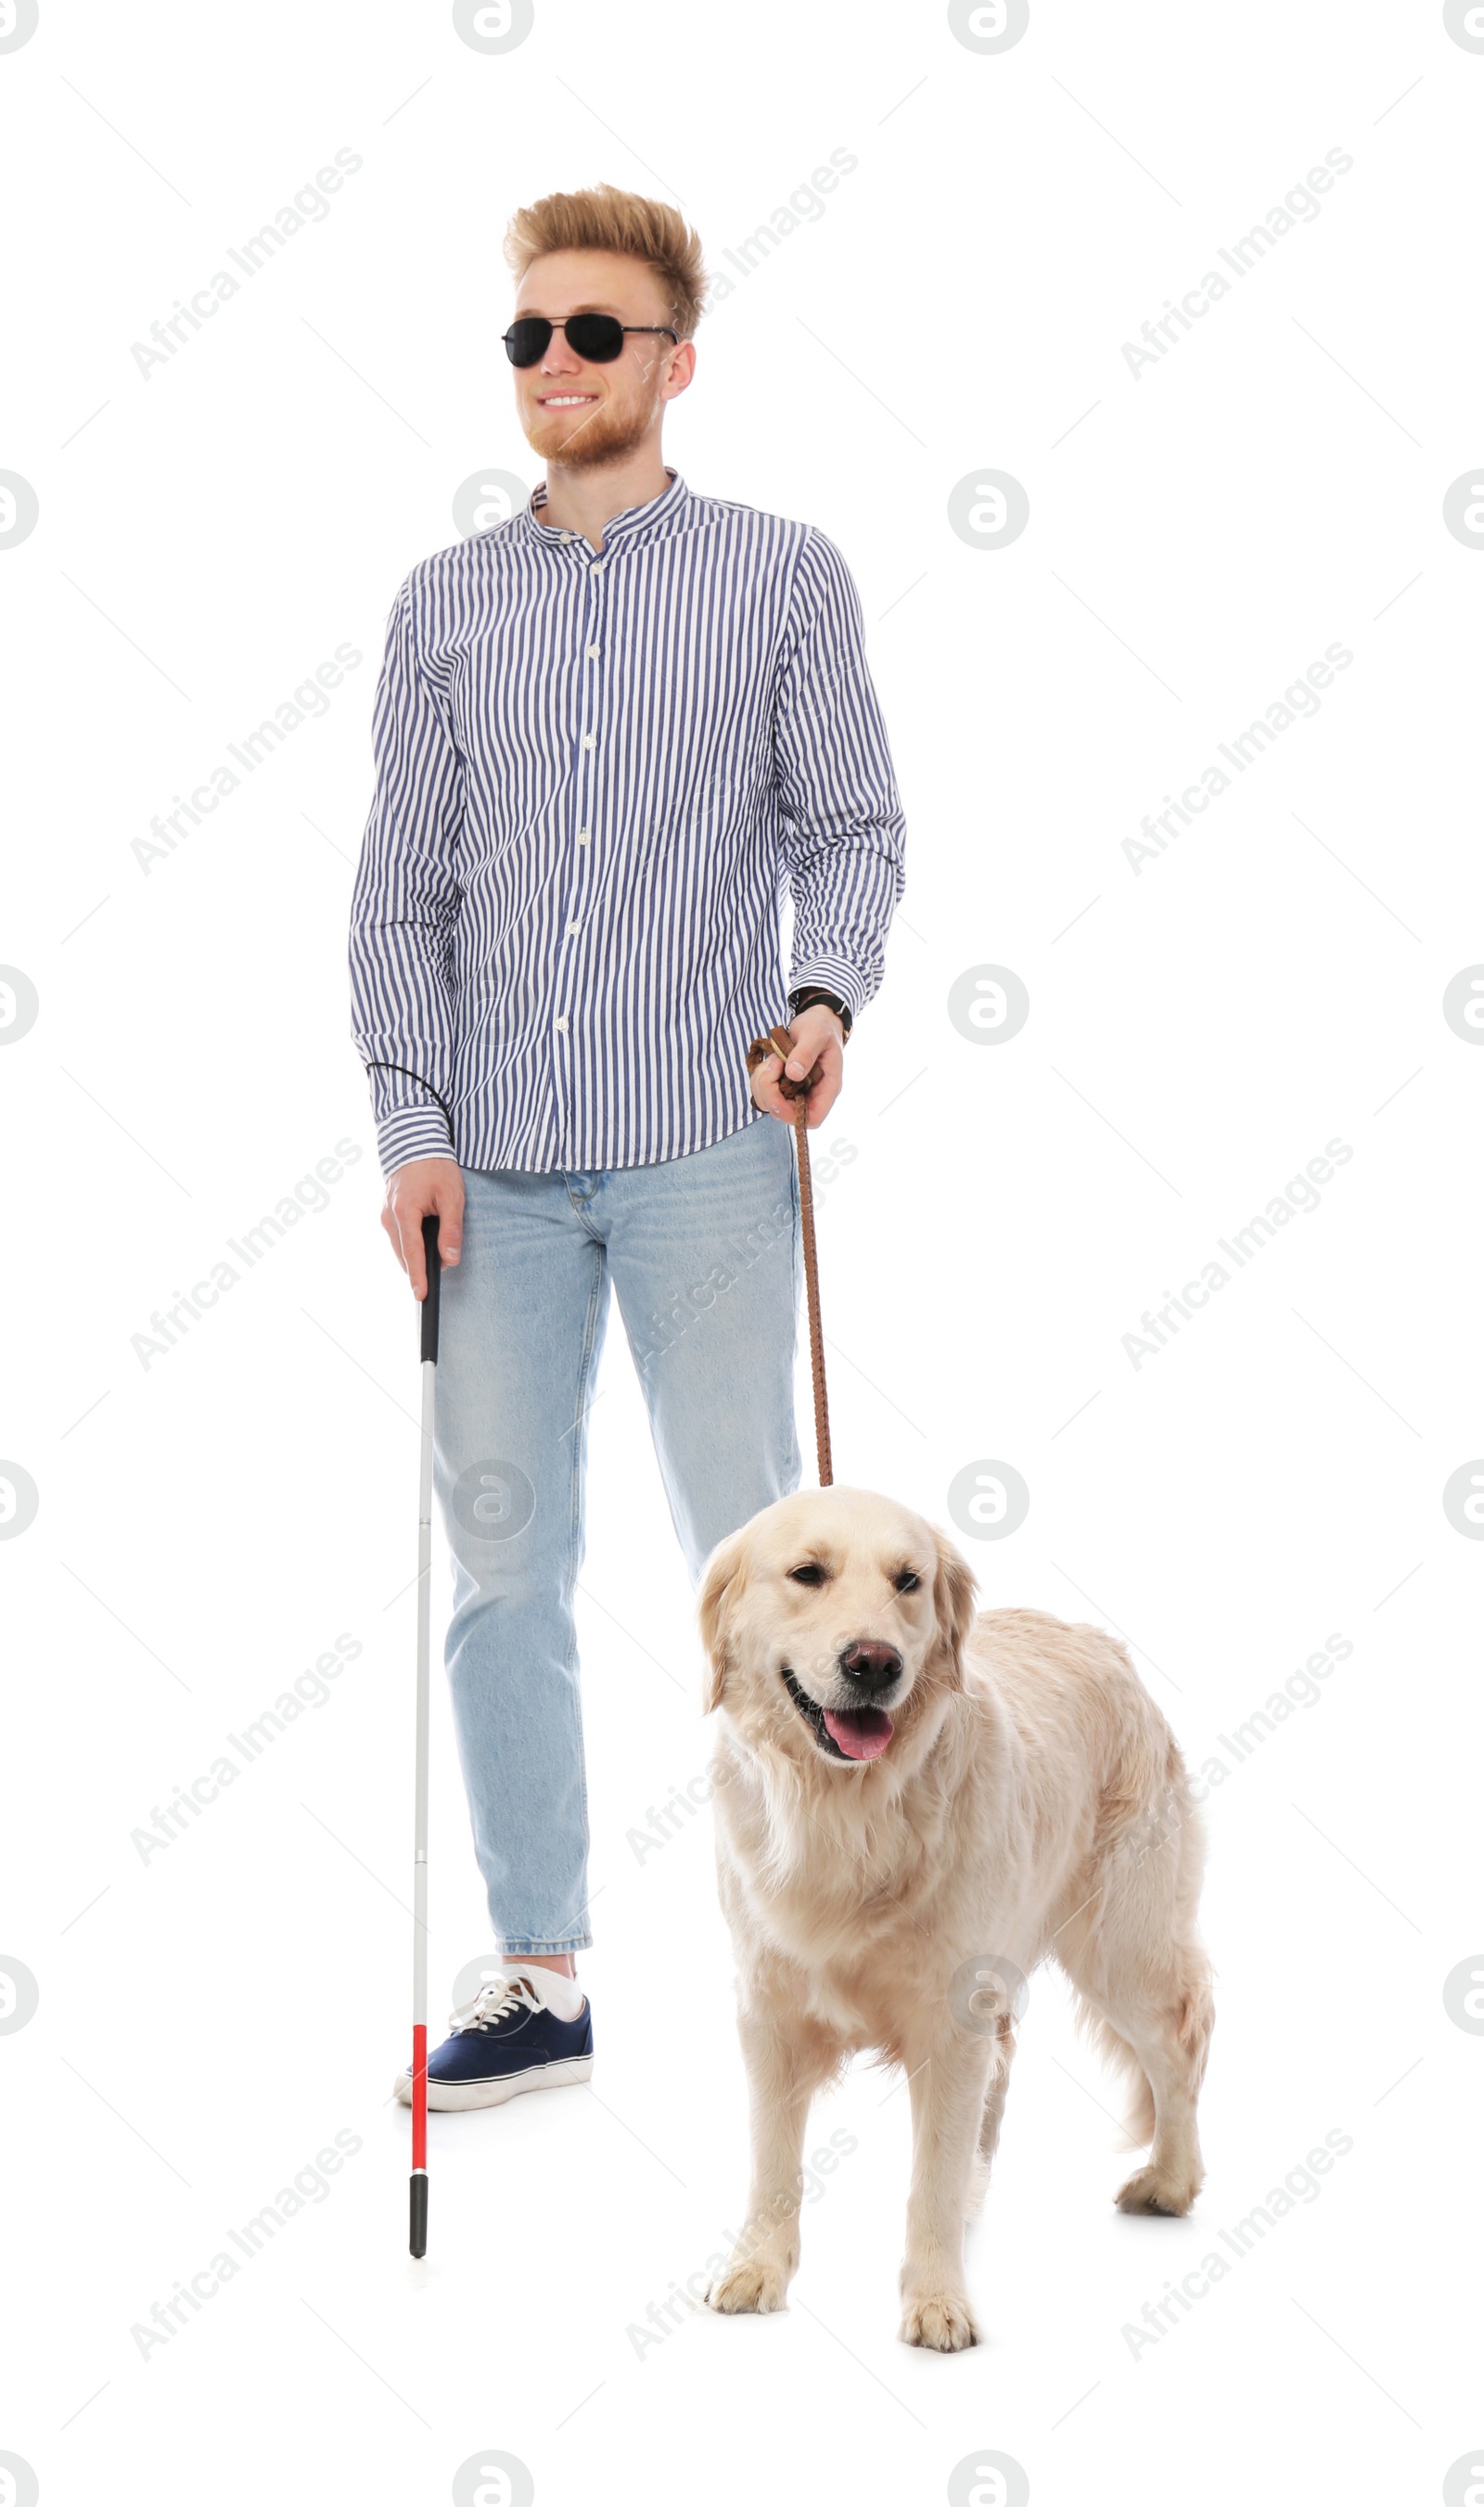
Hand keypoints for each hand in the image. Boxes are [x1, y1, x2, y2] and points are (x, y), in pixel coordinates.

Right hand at [381, 1157, 463, 1299]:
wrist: (414, 1142)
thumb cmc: (435, 1166)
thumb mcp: (452, 1196)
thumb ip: (451, 1229)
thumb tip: (450, 1259)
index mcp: (404, 1212)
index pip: (412, 1252)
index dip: (417, 1276)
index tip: (420, 1296)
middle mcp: (389, 1217)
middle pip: (404, 1254)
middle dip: (420, 1267)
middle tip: (439, 1271)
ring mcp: (384, 1215)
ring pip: (400, 1247)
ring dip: (416, 1255)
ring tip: (435, 1253)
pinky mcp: (386, 1213)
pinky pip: (398, 1237)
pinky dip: (410, 1244)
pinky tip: (424, 1241)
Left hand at [748, 1004, 844, 1130]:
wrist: (816, 1021)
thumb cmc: (820, 1027)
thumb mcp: (816, 1034)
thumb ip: (806, 1052)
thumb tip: (794, 1073)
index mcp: (827, 1088)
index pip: (813, 1118)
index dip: (792, 1115)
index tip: (777, 1096)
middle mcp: (811, 1095)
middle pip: (786, 1114)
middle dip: (770, 1093)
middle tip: (773, 1064)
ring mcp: (795, 1091)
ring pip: (770, 1104)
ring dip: (762, 1084)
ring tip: (773, 1059)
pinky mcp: (782, 1085)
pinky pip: (764, 1092)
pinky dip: (759, 1078)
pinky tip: (770, 1061)